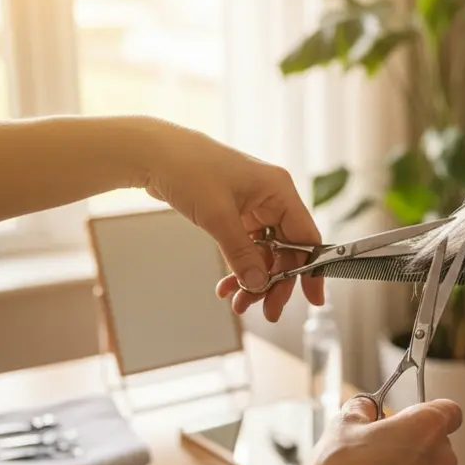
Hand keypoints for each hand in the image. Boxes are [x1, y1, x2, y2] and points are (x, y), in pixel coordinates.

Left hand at [128, 117, 323, 320]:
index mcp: (279, 191)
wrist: (152, 153)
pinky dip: (238, 267)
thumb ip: (242, 254)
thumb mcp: (218, 216)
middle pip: (286, 251)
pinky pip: (246, 248)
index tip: (312, 299)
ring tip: (239, 303)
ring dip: (253, 279)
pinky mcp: (235, 213)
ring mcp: (253, 206)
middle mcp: (271, 199)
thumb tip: (259, 284)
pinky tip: (226, 286)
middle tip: (267, 311)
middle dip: (274, 282)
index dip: (311, 270)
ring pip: (265, 253)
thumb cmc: (187, 169)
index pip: (307, 237)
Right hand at [295, 397, 460, 464]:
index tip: (409, 417)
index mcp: (427, 427)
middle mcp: (442, 459)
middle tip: (381, 447)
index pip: (450, 411)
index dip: (430, 411)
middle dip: (414, 442)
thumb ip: (362, 408)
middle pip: (438, 443)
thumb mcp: (344, 424)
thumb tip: (366, 407)